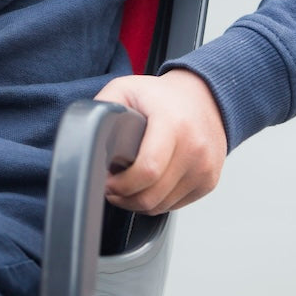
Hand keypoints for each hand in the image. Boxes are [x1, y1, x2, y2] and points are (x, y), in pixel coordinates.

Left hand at [96, 70, 227, 213]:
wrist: (205, 97)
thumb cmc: (163, 96)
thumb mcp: (126, 89)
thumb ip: (103, 108)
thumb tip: (87, 135)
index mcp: (172, 124)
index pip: (147, 171)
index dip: (121, 185)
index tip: (107, 181)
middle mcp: (194, 148)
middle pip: (152, 196)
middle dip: (124, 198)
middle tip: (112, 187)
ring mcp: (204, 168)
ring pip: (161, 206)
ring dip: (139, 202)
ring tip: (128, 184)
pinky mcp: (209, 182)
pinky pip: (175, 205)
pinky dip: (157, 200)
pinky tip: (148, 184)